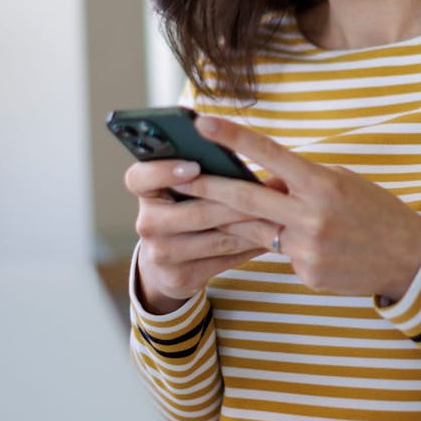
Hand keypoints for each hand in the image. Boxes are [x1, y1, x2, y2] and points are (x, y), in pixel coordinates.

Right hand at [124, 159, 267, 312]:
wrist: (168, 263)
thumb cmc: (186, 207)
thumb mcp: (184, 187)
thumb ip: (203, 166)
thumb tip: (249, 143)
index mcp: (145, 192)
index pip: (140, 177)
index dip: (165, 171)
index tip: (194, 166)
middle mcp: (147, 223)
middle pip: (195, 211)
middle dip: (237, 201)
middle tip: (270, 190)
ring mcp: (161, 254)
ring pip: (216, 237)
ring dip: (252, 224)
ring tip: (281, 212)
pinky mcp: (180, 277)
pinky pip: (225, 258)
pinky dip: (251, 245)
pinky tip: (273, 235)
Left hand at [183, 116, 420, 301]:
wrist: (409, 258)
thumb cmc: (376, 209)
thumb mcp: (343, 182)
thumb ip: (300, 181)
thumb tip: (263, 183)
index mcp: (323, 184)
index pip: (270, 154)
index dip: (234, 137)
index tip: (203, 122)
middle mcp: (312, 217)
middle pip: (246, 199)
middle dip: (206, 187)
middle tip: (175, 176)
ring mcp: (307, 249)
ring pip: (254, 230)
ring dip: (230, 218)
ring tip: (206, 206)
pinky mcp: (306, 274)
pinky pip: (280, 254)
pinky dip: (282, 242)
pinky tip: (304, 240)